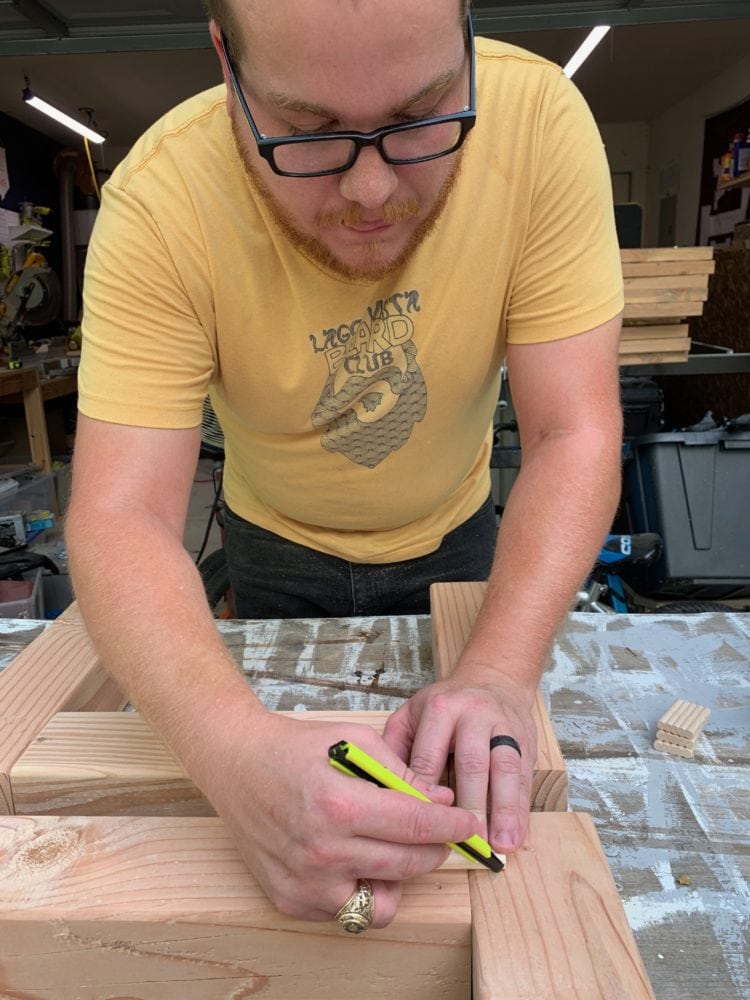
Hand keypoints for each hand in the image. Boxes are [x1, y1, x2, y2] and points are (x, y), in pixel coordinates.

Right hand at [200, 712, 480, 926]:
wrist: (236, 763)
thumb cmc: (294, 747)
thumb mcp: (352, 739)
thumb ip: (399, 771)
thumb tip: (441, 799)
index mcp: (339, 804)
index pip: (415, 825)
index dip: (451, 827)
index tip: (468, 825)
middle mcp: (322, 851)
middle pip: (406, 866)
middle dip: (436, 850)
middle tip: (442, 836)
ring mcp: (305, 882)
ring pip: (381, 904)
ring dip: (397, 878)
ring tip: (390, 849)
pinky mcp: (290, 900)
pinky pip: (345, 911)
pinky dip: (359, 888)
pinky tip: (354, 858)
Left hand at [383, 668, 536, 853]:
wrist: (493, 679)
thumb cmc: (446, 705)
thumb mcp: (412, 713)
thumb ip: (395, 746)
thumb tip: (381, 789)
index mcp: (440, 708)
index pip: (429, 754)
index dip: (426, 790)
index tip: (423, 822)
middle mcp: (474, 715)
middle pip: (472, 762)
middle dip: (470, 803)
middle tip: (466, 839)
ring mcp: (504, 727)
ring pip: (505, 769)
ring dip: (504, 810)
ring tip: (499, 844)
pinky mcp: (526, 741)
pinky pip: (525, 778)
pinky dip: (521, 810)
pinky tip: (516, 837)